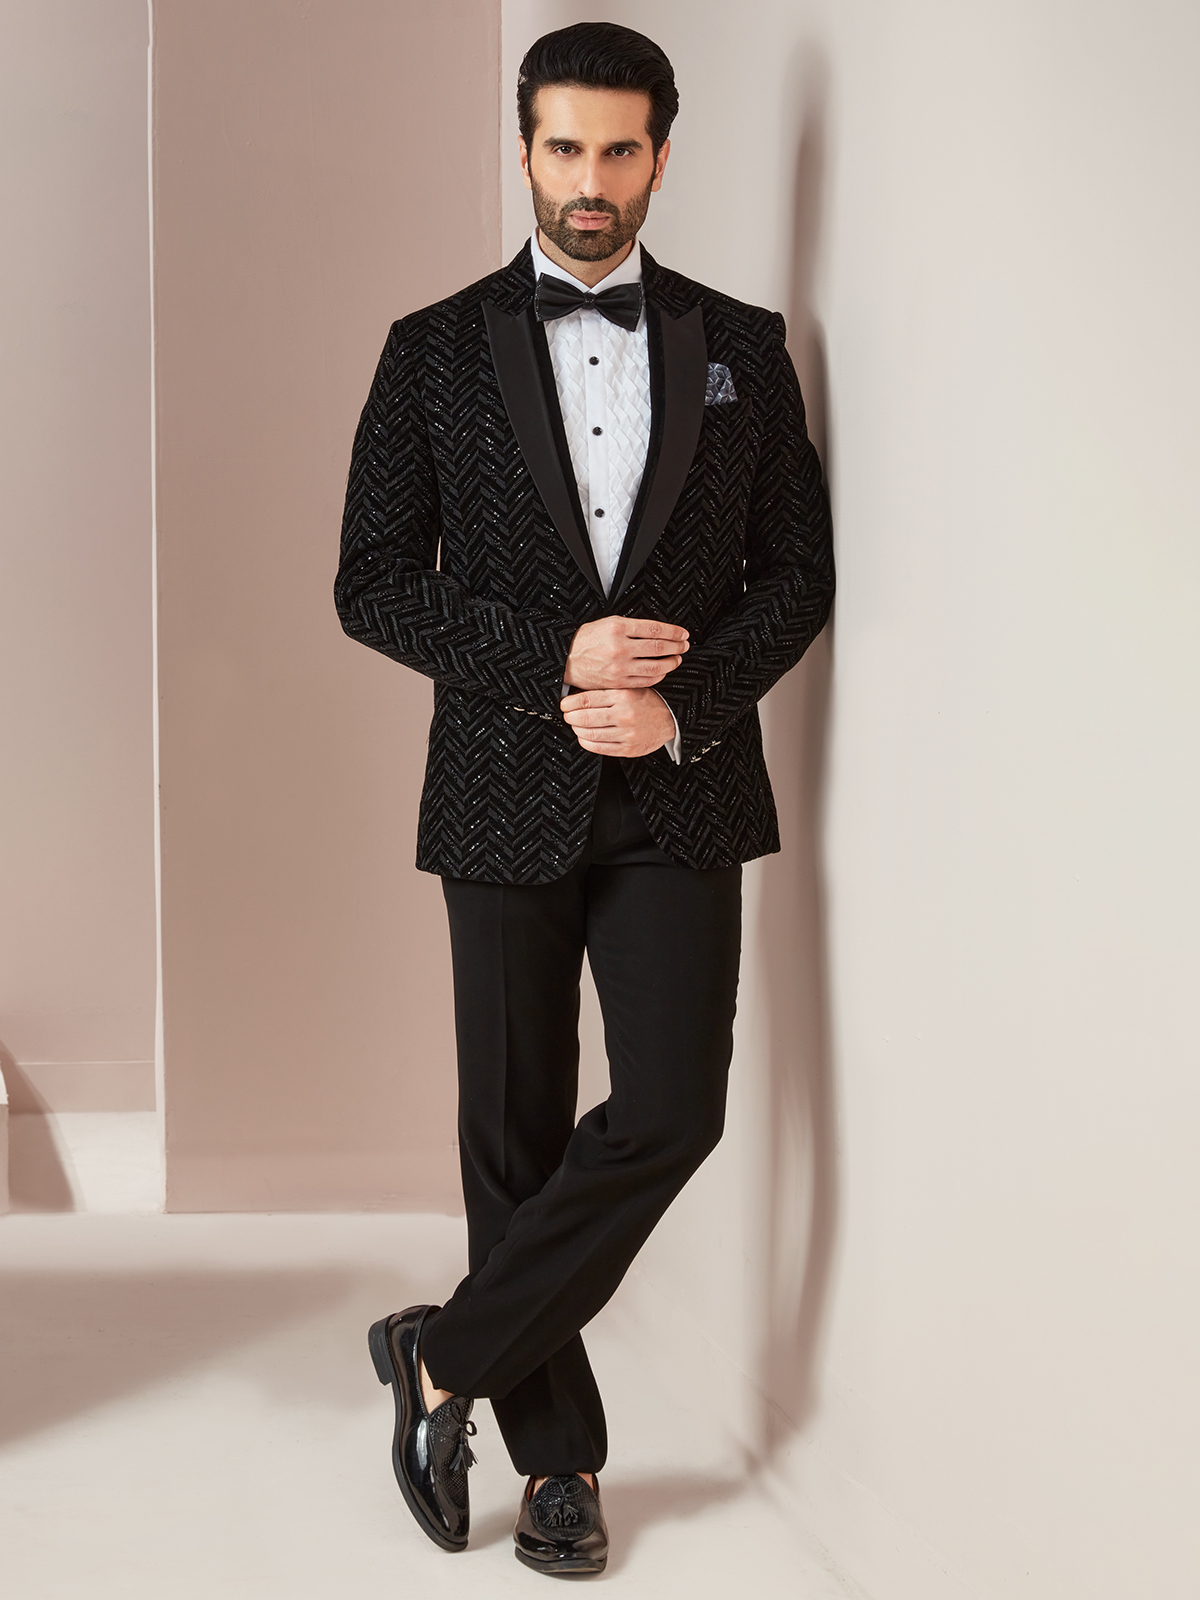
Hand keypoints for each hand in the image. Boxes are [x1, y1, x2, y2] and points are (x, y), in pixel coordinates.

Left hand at [561, 689, 677, 758]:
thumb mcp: (629, 688)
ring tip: (575, 726)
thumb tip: (576, 695)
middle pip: (584, 718)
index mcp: (623, 696)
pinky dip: (586, 743)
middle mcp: (624, 715)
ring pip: (590, 734)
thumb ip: (607, 690)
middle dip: (570, 717)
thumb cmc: (647, 701)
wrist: (671, 718)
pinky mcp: (628, 749)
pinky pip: (599, 748)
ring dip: (577, 730)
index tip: (564, 704)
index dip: (569, 703)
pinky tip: (584, 737)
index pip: (586, 700)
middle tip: (567, 715)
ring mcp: (627, 734)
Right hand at [563, 616, 688, 690]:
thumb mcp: (607, 623)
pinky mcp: (618, 683)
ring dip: (670, 662)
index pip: (655, 629)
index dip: (673, 632)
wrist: (566, 660)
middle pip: (658, 648)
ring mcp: (619, 667)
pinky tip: (663, 671)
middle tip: (685, 645)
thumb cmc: (587, 640)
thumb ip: (632, 627)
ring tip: (677, 658)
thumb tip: (659, 631)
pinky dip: (658, 676)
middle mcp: (620, 647)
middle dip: (676, 646)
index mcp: (618, 627)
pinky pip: (645, 681)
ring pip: (655, 667)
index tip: (683, 633)